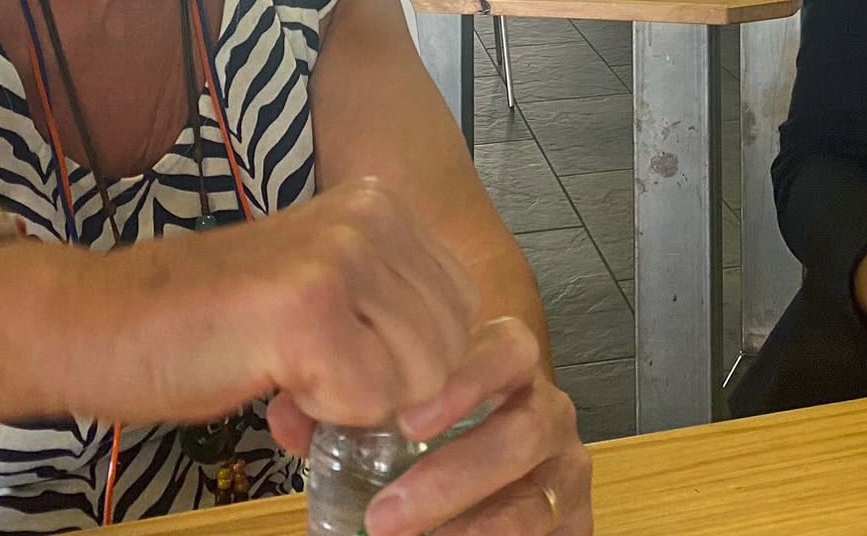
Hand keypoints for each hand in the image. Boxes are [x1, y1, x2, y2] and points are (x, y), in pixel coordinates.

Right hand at [100, 177, 480, 436]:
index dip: (407, 363)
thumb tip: (448, 385)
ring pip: (419, 381)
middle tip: (314, 382)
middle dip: (389, 391)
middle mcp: (372, 217)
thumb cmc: (204, 319)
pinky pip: (369, 403)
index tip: (342, 364)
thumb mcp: (319, 286)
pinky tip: (279, 390)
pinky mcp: (308, 311)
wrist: (97, 320)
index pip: (462, 311)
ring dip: (357, 405)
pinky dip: (327, 418)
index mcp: (381, 205)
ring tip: (294, 380)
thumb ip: (384, 314)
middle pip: (449, 350)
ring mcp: (342, 259)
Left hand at [357, 317, 592, 535]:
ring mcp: (565, 470)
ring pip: (536, 498)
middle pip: (525, 429)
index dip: (467, 379)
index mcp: (507, 369)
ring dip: (470, 528)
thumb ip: (343, 414)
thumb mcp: (390, 422)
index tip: (407, 421)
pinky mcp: (575, 521)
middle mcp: (547, 412)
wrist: (486, 490)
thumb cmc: (434, 437)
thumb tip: (291, 416)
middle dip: (455, 474)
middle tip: (386, 515)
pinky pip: (548, 533)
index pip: (506, 350)